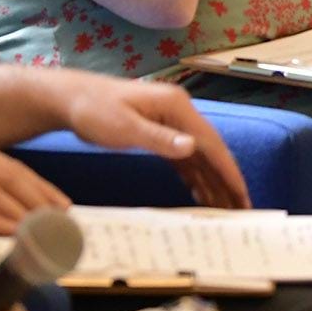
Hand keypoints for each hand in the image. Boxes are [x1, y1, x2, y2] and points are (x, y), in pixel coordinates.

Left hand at [43, 68, 248, 209]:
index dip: (228, 171)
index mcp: (177, 107)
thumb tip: (193, 148)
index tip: (242, 196)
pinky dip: (193, 177)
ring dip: (211, 182)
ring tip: (225, 210)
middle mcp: (180, 113)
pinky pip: (183, 159)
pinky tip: (200, 196)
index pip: (211, 143)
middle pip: (211, 152)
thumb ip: (159, 138)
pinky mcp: (159, 133)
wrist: (69, 99)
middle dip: (226, 181)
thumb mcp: (125, 127)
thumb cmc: (94, 109)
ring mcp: (170, 123)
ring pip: (199, 158)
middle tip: (241, 211)